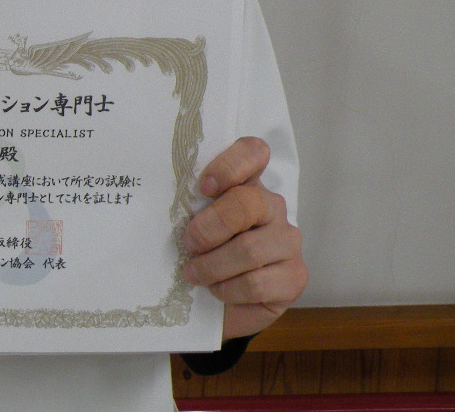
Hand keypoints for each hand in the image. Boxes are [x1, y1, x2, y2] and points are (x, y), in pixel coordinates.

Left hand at [182, 136, 307, 341]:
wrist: (225, 302)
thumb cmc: (206, 254)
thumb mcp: (195, 224)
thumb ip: (191, 208)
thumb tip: (160, 205)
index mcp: (247, 184)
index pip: (253, 152)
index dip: (229, 165)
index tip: (203, 187)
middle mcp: (273, 207)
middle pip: (247, 203)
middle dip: (209, 227)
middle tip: (188, 244)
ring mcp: (288, 241)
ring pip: (249, 250)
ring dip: (212, 266)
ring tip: (195, 274)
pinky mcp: (294, 277)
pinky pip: (256, 283)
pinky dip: (228, 290)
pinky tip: (217, 290)